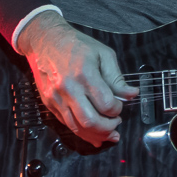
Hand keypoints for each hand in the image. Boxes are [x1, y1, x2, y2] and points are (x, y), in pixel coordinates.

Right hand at [17, 10, 138, 146]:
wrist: (45, 40)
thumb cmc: (77, 45)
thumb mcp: (103, 54)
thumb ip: (117, 77)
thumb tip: (132, 94)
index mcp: (85, 73)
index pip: (105, 103)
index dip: (117, 109)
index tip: (120, 105)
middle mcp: (69, 88)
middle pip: (90, 121)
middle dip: (108, 128)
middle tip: (116, 124)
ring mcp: (56, 97)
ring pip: (77, 127)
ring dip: (95, 135)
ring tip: (109, 135)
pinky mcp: (49, 103)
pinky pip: (66, 124)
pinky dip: (81, 132)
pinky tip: (93, 135)